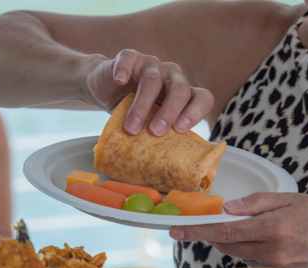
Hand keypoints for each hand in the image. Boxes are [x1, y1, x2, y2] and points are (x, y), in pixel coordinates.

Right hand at [86, 49, 213, 135]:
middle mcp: (171, 76)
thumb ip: (158, 137)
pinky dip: (123, 71)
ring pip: (152, 80)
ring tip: (130, 128)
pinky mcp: (129, 58)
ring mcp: (150, 64)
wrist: (105, 88)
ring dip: (142, 105)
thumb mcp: (147, 124)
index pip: (201, 97)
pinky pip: (129, 59)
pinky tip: (119, 82)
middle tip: (156, 132)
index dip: (195, 112)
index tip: (181, 130)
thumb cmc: (131, 111)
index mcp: (182, 93)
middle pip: (180, 89)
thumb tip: (164, 170)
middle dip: (169, 112)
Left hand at [170, 193, 307, 267]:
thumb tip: (226, 209)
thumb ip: (256, 204)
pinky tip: (270, 243)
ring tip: (255, 230)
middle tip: (214, 224)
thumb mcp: (289, 199)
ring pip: (240, 255)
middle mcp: (272, 251)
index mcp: (271, 229)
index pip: (222, 232)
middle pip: (227, 246)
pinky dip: (253, 252)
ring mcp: (278, 267)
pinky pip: (256, 263)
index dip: (196, 232)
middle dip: (216, 235)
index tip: (175, 231)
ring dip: (237, 243)